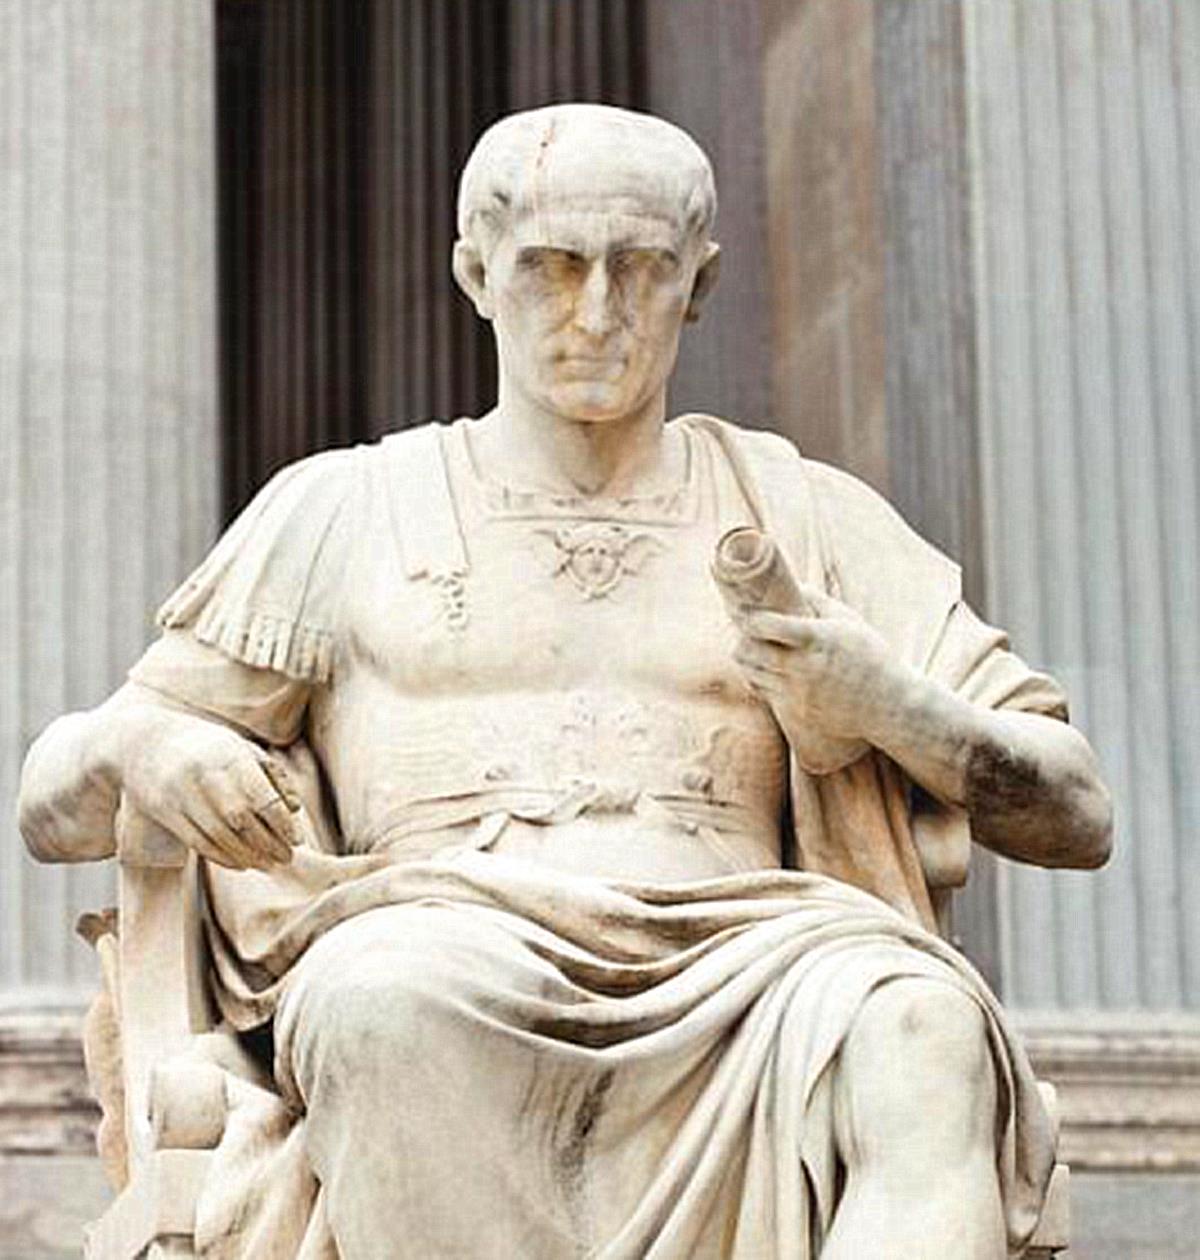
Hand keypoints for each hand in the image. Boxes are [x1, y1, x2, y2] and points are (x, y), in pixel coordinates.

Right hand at [112, 704, 300, 869]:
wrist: (143, 742)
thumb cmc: (205, 746)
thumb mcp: (241, 747)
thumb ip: (272, 774)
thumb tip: (295, 808)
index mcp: (228, 756)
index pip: (261, 796)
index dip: (281, 822)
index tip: (297, 839)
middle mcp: (204, 776)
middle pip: (241, 819)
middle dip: (268, 843)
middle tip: (287, 857)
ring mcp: (181, 795)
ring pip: (219, 835)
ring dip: (248, 855)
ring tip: (269, 864)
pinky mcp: (165, 813)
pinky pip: (198, 842)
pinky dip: (223, 857)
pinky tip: (242, 864)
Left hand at [732, 586, 906, 751]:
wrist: (890, 706)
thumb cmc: (872, 658)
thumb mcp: (850, 622)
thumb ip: (818, 602)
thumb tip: (793, 585)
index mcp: (817, 639)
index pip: (766, 625)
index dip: (751, 618)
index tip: (749, 613)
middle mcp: (804, 667)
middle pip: (748, 652)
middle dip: (742, 639)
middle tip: (746, 632)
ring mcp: (799, 693)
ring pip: (751, 673)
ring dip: (747, 660)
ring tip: (754, 650)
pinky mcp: (797, 712)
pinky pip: (764, 693)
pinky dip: (760, 679)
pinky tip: (767, 670)